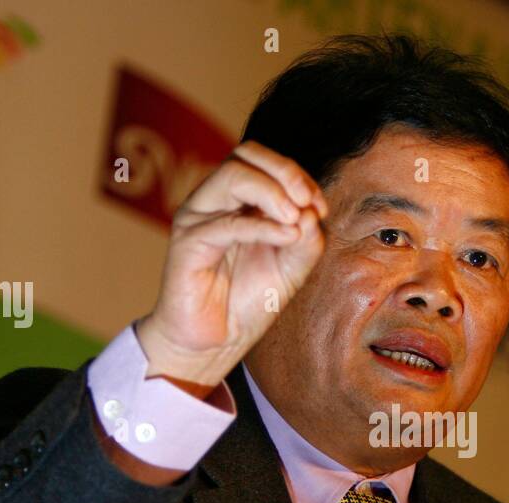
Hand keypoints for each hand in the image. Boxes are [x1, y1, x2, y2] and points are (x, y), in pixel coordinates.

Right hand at [136, 141, 328, 386]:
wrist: (216, 342)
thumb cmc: (248, 302)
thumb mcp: (291, 268)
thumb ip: (307, 240)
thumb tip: (311, 211)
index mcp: (237, 200)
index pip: (264, 161)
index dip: (297, 175)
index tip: (320, 207)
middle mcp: (215, 201)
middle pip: (245, 155)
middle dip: (284, 171)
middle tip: (307, 200)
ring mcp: (198, 218)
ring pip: (232, 176)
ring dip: (273, 192)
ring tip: (295, 217)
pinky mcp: (188, 244)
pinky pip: (226, 223)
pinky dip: (262, 226)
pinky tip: (286, 238)